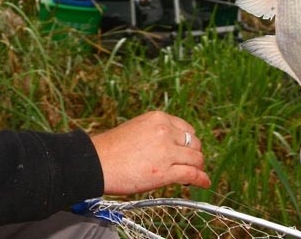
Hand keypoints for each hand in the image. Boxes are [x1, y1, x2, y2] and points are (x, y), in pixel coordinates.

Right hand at [91, 111, 209, 194]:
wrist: (96, 163)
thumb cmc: (110, 149)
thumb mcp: (136, 130)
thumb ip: (155, 134)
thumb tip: (169, 146)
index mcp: (158, 118)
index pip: (186, 129)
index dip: (188, 142)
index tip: (186, 150)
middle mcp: (165, 131)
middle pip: (193, 143)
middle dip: (194, 154)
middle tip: (190, 164)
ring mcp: (167, 151)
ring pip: (196, 159)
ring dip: (198, 167)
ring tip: (196, 174)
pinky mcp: (166, 172)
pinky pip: (192, 174)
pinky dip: (201, 179)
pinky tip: (204, 182)